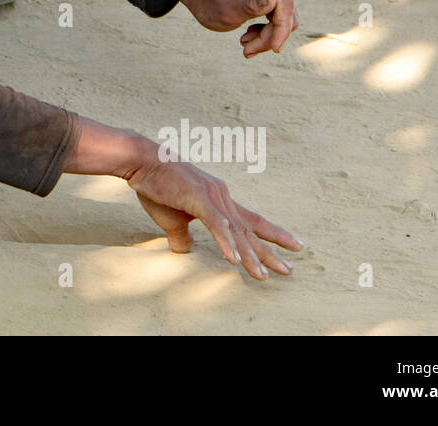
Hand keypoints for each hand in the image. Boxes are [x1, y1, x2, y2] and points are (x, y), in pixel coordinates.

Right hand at [126, 157, 302, 279]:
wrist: (143, 162)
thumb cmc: (157, 186)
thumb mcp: (171, 218)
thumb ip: (182, 235)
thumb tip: (184, 250)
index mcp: (219, 201)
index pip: (252, 221)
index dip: (273, 235)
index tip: (294, 246)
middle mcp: (222, 198)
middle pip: (251, 229)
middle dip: (271, 252)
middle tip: (289, 271)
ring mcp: (212, 198)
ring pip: (236, 232)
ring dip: (250, 255)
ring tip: (263, 275)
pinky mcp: (198, 199)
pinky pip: (216, 225)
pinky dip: (227, 243)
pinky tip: (235, 260)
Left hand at [186, 0, 296, 57]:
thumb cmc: (208, 3)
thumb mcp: (225, 10)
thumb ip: (250, 5)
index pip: (283, 4)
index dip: (282, 29)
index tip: (273, 49)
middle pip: (285, 11)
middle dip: (271, 36)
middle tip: (247, 50)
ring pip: (285, 15)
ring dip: (269, 34)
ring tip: (245, 43)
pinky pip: (281, 13)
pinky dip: (269, 28)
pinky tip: (250, 35)